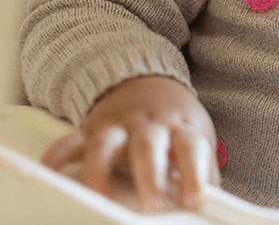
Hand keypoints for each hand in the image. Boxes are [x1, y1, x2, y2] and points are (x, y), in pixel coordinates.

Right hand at [41, 75, 219, 212]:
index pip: (191, 148)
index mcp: (180, 127)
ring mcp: (118, 125)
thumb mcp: (196, 137)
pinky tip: (50, 174)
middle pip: (149, 146)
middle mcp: (149, 124)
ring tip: (99, 200)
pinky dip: (57, 156)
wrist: (149, 82)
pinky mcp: (91, 130)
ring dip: (101, 172)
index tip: (195, 201)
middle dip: (150, 177)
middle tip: (153, 209)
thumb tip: (214, 205)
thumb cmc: (176, 121)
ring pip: (106, 144)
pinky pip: (70, 141)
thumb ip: (203, 170)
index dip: (195, 174)